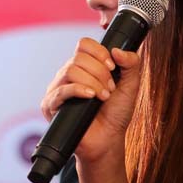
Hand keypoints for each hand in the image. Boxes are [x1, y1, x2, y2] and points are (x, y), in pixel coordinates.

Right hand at [40, 37, 141, 161]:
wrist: (108, 139)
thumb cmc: (117, 112)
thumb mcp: (131, 84)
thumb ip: (131, 63)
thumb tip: (116, 49)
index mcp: (85, 65)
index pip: (84, 44)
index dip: (100, 52)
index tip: (113, 67)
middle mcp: (69, 74)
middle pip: (79, 57)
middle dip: (100, 72)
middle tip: (110, 89)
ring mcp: (58, 88)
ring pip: (71, 70)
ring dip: (93, 83)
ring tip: (103, 97)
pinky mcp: (51, 104)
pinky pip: (61, 90)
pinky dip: (79, 90)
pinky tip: (90, 97)